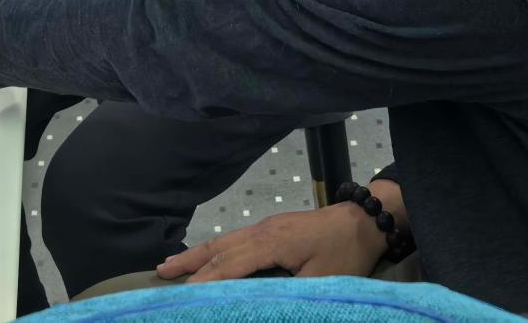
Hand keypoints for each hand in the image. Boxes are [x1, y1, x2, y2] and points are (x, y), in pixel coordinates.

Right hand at [156, 203, 385, 284]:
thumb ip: (289, 298)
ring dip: (199, 253)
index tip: (184, 294)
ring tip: (172, 263)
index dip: (207, 280)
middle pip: (220, 248)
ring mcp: (267, 226)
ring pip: (225, 240)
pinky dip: (216, 249)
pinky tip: (209, 256)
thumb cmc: (345, 254)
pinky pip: (236, 238)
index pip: (230, 265)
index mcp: (272, 244)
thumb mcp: (321, 283)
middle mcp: (263, 231)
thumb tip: (265, 307)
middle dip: (190, 263)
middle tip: (161, 273)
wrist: (366, 221)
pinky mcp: (274, 227)